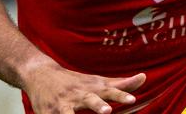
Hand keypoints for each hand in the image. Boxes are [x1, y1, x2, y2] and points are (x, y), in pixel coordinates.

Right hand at [20, 58, 145, 113]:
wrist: (41, 74)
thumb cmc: (76, 82)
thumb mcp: (98, 82)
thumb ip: (121, 83)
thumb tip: (144, 77)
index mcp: (93, 89)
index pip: (110, 91)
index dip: (121, 95)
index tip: (133, 100)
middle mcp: (79, 95)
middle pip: (91, 100)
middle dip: (98, 106)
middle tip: (107, 111)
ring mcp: (63, 105)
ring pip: (69, 113)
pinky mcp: (48, 113)